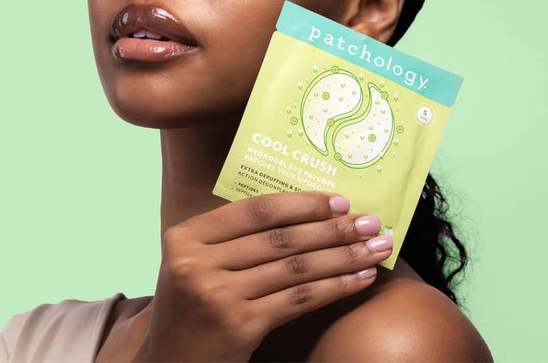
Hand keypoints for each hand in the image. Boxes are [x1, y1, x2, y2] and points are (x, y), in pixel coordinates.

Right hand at [131, 191, 392, 361]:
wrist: (171, 362)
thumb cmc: (195, 308)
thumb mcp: (199, 265)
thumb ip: (236, 238)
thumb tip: (309, 210)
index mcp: (185, 237)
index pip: (255, 210)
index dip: (303, 204)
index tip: (340, 201)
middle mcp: (197, 263)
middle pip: (281, 238)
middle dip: (334, 229)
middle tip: (371, 222)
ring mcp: (218, 295)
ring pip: (296, 267)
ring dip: (344, 256)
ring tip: (376, 248)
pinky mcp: (240, 325)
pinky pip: (300, 298)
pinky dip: (336, 286)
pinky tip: (361, 279)